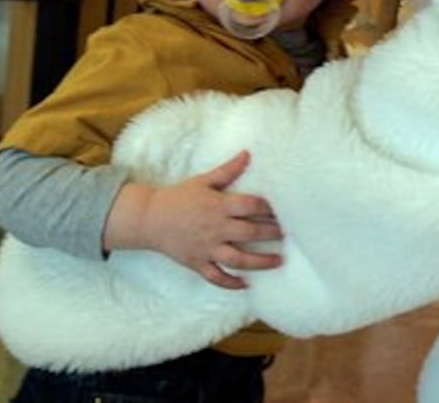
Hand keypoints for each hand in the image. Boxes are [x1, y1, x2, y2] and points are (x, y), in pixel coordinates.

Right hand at [104, 150, 283, 288]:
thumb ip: (227, 170)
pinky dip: (231, 283)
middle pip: (250, 232)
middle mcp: (216, 228)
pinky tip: (247, 284)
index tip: (285, 209)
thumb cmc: (178, 197)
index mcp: (218, 205)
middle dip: (271, 233)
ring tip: (279, 261)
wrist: (149, 218)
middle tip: (289, 234)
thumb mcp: (203, 181)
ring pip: (238, 259)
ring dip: (260, 262)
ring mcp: (207, 248)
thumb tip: (247, 154)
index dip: (269, 208)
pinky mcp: (197, 264)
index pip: (250, 206)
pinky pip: (216, 277)